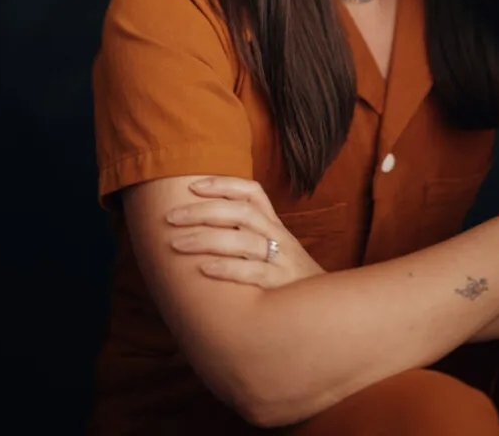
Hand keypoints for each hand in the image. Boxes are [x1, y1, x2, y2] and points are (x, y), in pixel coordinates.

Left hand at [166, 176, 324, 288]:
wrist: (327, 313)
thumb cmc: (289, 280)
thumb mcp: (274, 250)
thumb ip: (246, 236)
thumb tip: (201, 228)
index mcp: (274, 225)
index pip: (252, 192)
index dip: (223, 184)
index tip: (192, 186)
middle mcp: (279, 237)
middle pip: (241, 212)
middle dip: (202, 211)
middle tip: (171, 217)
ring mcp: (282, 260)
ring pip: (243, 239)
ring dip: (206, 239)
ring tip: (176, 243)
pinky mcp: (281, 286)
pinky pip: (253, 272)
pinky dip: (227, 268)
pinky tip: (203, 269)